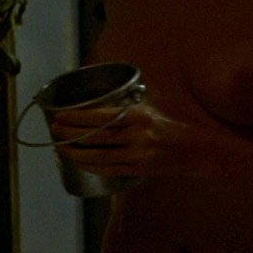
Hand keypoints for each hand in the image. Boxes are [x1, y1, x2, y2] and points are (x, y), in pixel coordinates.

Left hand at [50, 103, 196, 178]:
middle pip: (97, 138)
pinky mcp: (139, 171)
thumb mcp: (153, 102)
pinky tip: (78, 161)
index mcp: (141, 116)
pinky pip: (109, 170)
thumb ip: (128, 96)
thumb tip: (101, 82)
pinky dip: (91, 166)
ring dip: (77, 153)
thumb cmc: (171, 122)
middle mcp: (139, 136)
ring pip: (100, 157)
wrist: (197, 149)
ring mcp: (139, 156)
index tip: (61, 115)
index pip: (103, 117)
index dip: (79, 118)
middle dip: (72, 134)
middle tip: (55, 130)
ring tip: (60, 147)